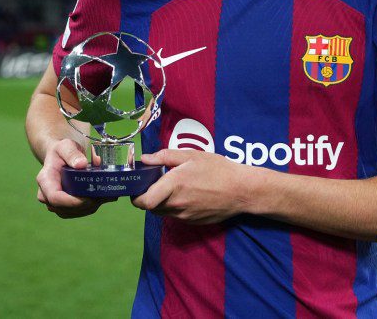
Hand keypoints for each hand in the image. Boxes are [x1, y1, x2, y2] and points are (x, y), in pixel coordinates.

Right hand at [36, 138, 116, 218]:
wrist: (60, 157)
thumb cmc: (62, 151)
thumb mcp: (65, 146)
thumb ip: (72, 153)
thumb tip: (81, 164)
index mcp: (45, 180)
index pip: (55, 198)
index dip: (72, 202)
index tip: (89, 198)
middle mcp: (46, 195)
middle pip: (65, 208)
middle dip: (86, 204)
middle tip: (104, 195)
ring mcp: (55, 203)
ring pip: (74, 212)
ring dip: (91, 206)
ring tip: (106, 195)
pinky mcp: (65, 207)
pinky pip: (79, 211)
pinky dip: (92, 205)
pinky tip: (104, 197)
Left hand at [131, 149, 255, 224]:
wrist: (241, 190)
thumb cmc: (217, 169)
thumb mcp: (191, 155)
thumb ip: (165, 156)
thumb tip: (145, 159)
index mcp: (173, 185)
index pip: (143, 201)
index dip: (136, 197)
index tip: (138, 187)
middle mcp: (176, 203)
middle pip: (151, 208)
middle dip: (149, 197)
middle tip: (156, 184)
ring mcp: (184, 215)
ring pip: (163, 212)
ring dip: (161, 203)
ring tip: (174, 188)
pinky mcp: (192, 222)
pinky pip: (176, 216)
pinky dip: (175, 207)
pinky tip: (188, 195)